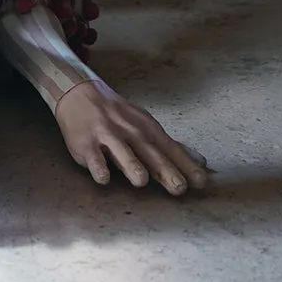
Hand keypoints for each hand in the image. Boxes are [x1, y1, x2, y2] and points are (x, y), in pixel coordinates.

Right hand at [55, 79, 207, 195]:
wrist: (79, 94)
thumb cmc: (119, 116)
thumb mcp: (146, 125)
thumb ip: (171, 146)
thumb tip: (201, 162)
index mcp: (146, 128)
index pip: (170, 148)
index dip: (186, 165)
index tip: (202, 182)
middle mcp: (129, 131)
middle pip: (149, 151)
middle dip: (164, 169)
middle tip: (179, 187)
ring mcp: (107, 136)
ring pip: (121, 151)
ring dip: (131, 165)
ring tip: (141, 181)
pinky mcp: (86, 143)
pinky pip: (93, 157)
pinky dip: (98, 166)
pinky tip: (103, 178)